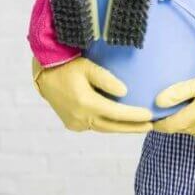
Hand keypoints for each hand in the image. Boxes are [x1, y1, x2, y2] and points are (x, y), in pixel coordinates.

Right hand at [32, 57, 152, 132]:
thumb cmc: (69, 66)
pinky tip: (119, 123)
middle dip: (132, 127)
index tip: (149, 116)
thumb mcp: (88, 67)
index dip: (134, 116)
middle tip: (150, 126)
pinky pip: (94, 126)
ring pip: (103, 128)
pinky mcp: (72, 124)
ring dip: (120, 128)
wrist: (44, 75)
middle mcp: (80, 117)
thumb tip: (125, 92)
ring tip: (139, 126)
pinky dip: (108, 125)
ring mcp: (75, 123)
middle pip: (112, 126)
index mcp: (85, 103)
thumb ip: (107, 79)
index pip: (116, 113)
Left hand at [153, 56, 194, 141]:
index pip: (166, 127)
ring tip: (191, 103)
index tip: (152, 115)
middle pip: (177, 128)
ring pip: (188, 130)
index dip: (157, 122)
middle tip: (173, 102)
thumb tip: (157, 102)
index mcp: (194, 117)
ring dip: (185, 120)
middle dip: (172, 118)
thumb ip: (178, 92)